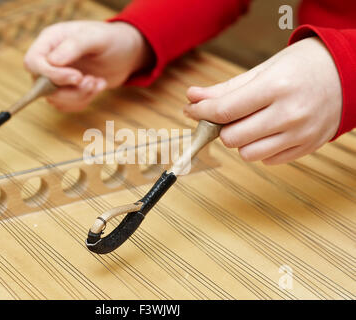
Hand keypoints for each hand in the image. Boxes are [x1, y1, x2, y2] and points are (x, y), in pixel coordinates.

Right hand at [24, 21, 151, 110]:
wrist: (126, 53)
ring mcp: (56, 76)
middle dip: (70, 90)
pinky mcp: (66, 90)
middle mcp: (48, 59)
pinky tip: (98, 86)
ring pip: (54, 99)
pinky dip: (84, 101)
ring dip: (79, 97)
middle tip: (91, 81)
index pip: (33, 63)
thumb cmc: (112, 40)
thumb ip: (75, 45)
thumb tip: (52, 61)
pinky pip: (65, 105)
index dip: (52, 75)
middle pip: (41, 85)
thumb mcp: (97, 38)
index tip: (78, 77)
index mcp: (50, 40)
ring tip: (97, 82)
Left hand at [185, 37, 341, 164]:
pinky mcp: (307, 148)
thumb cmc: (302, 67)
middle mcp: (290, 114)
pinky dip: (260, 148)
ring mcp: (300, 134)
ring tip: (251, 122)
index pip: (225, 110)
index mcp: (276, 87)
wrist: (348, 74)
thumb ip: (226, 88)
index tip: (192, 110)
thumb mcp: (263, 69)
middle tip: (227, 115)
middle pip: (232, 138)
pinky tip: (269, 131)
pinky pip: (267, 160)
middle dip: (222, 127)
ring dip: (241, 140)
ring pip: (247, 154)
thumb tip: (192, 98)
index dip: (201, 112)